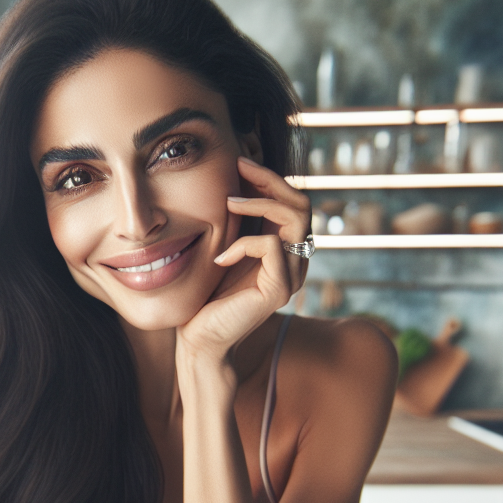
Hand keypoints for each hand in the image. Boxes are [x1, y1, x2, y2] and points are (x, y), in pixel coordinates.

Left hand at [176, 157, 311, 359]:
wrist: (201, 340)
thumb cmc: (208, 297)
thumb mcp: (227, 248)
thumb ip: (241, 224)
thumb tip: (238, 179)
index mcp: (288, 251)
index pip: (293, 203)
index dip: (270, 178)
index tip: (240, 162)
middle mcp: (297, 263)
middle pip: (301, 204)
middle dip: (270, 180)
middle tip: (239, 166)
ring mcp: (292, 277)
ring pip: (293, 219)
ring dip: (260, 204)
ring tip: (228, 203)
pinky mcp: (278, 290)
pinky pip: (270, 246)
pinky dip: (243, 244)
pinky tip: (220, 258)